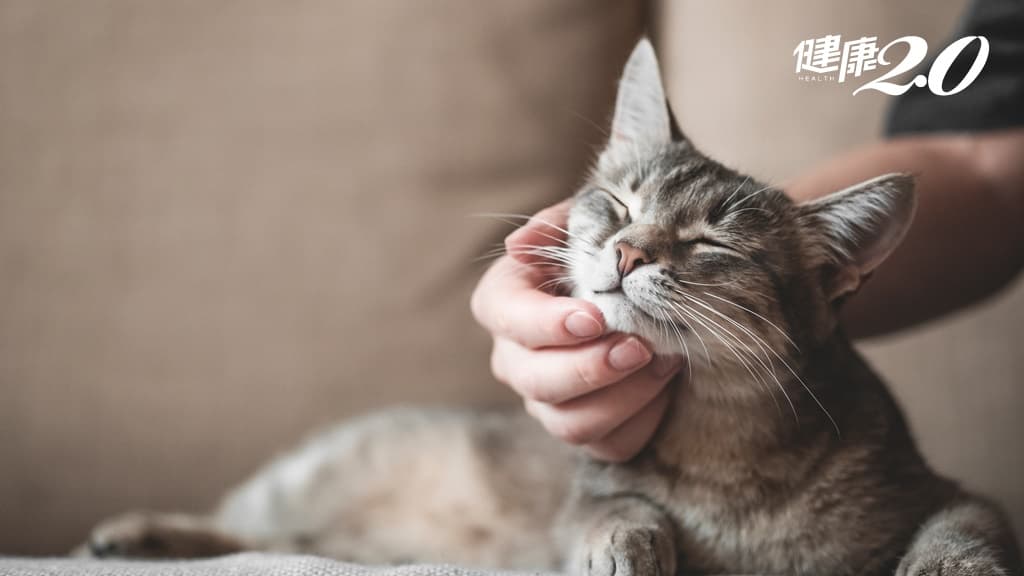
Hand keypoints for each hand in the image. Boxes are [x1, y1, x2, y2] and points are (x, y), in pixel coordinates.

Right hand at [471, 200, 684, 461]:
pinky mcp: (585, 430)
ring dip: (622, 397)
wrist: (649, 288)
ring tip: (664, 361)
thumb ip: (557, 223)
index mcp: (505, 302)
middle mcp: (515, 358)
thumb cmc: (607, 250)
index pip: (505, 318)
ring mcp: (546, 402)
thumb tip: (517, 245)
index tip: (595, 317)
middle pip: (535, 380)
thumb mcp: (587, 222)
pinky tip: (666, 387)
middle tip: (639, 347)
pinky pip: (608, 445)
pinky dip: (642, 420)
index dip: (545, 323)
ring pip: (569, 423)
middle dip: (590, 368)